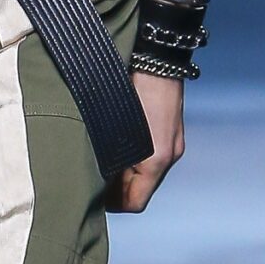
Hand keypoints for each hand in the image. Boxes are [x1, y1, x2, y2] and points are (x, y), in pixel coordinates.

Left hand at [104, 71, 184, 213]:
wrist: (155, 58)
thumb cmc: (132, 88)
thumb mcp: (114, 128)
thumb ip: (110, 159)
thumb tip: (97, 180)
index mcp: (157, 160)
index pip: (135, 203)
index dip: (113, 205)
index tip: (93, 196)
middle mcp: (169, 155)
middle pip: (140, 189)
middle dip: (116, 188)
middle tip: (92, 177)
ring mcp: (172, 143)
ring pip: (145, 172)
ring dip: (124, 171)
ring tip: (101, 158)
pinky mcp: (170, 132)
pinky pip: (150, 155)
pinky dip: (134, 157)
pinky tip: (116, 144)